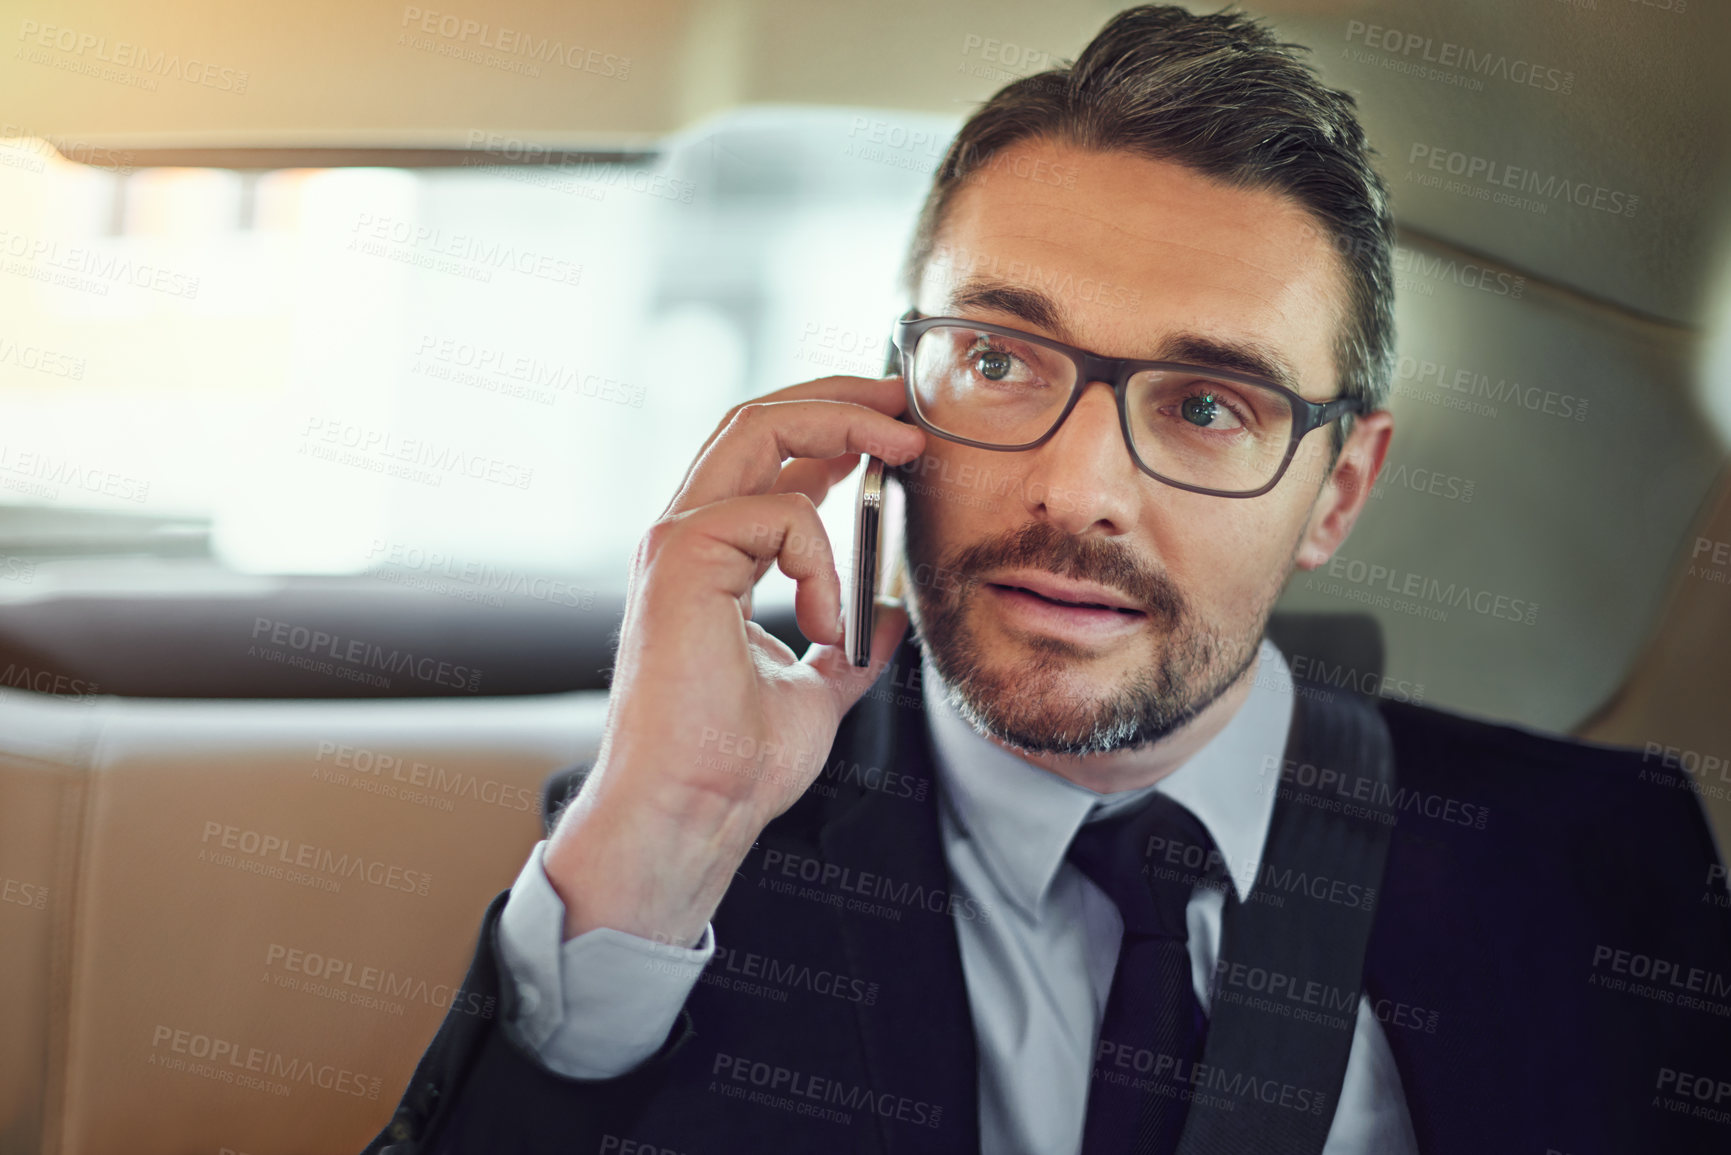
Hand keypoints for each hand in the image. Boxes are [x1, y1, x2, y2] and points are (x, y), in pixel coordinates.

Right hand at [543, 374, 925, 945]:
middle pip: (757, 419)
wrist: (695, 810)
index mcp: (714, 559)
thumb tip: (887, 614)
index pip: (768, 459)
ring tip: (903, 453)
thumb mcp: (817, 687)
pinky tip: (828, 625)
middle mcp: (688, 536)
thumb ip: (847, 641)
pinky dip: (823, 561)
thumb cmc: (736, 763)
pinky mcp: (681, 559)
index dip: (834, 428)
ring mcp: (677, 542)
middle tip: (904, 402)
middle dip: (838, 397)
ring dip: (842, 427)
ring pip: (757, 430)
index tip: (899, 432)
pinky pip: (777, 514)